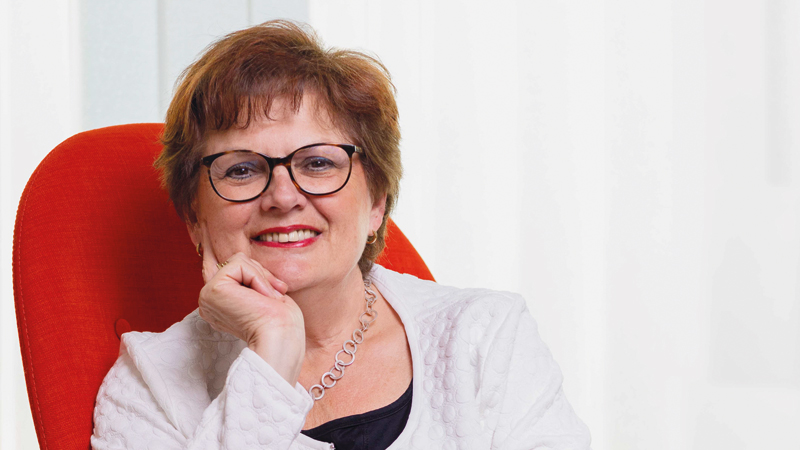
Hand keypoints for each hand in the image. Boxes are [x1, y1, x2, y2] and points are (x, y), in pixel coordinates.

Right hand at [197, 229, 304, 384]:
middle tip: (276, 295)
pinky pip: (239, 264)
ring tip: (269, 299)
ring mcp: (208, 295)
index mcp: (220, 304)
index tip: (206, 226)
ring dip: (261, 276)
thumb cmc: (282, 324)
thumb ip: (252, 277)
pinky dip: (257, 277)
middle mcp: (210, 300)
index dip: (220, 249)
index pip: (222, 269)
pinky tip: (261, 297)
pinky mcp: (213, 289)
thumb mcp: (267, 295)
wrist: (281, 340)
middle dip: (262, 273)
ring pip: (238, 260)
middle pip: (236, 262)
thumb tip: (240, 257)